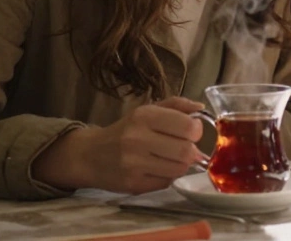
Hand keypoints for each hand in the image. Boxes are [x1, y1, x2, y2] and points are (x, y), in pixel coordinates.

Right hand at [33, 96, 208, 193]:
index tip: (192, 132)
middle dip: (192, 150)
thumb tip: (201, 108)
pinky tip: (158, 169)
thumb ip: (176, 106)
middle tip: (185, 148)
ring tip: (171, 159)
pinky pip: (166, 182)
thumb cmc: (124, 130)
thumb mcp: (146, 110)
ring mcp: (134, 164)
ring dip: (181, 165)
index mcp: (144, 116)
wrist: (89, 155)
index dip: (196, 131)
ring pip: (179, 169)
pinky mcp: (133, 184)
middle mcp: (137, 139)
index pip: (187, 126)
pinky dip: (168, 176)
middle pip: (186, 151)